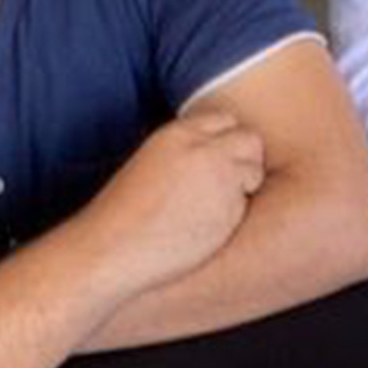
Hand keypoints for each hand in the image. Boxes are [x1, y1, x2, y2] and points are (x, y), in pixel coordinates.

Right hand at [80, 110, 266, 296]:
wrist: (112, 248)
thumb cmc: (123, 213)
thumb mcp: (152, 163)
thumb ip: (187, 154)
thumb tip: (219, 156)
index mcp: (178, 134)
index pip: (225, 120)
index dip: (226, 141)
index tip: (215, 161)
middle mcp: (204, 150)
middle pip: (250, 140)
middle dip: (245, 159)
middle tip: (224, 185)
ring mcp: (221, 179)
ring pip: (255, 171)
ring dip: (244, 187)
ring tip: (210, 209)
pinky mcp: (230, 210)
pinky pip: (246, 205)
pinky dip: (234, 216)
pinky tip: (204, 228)